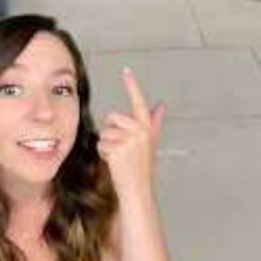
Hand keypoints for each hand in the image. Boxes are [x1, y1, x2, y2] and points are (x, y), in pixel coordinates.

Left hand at [98, 68, 165, 200]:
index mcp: (147, 127)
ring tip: (119, 157)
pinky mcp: (117, 148)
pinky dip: (103, 154)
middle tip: (122, 150)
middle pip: (112, 117)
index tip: (126, 70)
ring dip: (106, 145)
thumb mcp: (149, 142)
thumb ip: (154, 122)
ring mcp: (129, 139)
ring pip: (104, 131)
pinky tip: (114, 163)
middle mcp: (140, 130)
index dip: (132, 85)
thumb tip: (160, 106)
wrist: (137, 190)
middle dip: (111, 132)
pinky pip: (100, 143)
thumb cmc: (142, 168)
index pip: (138, 101)